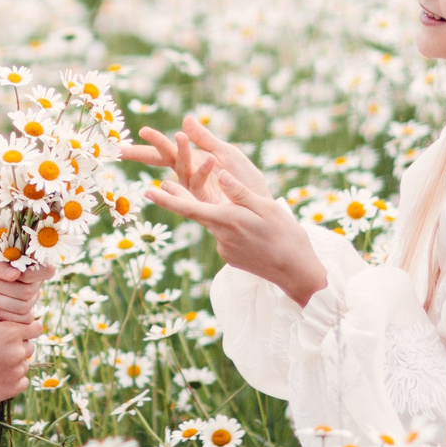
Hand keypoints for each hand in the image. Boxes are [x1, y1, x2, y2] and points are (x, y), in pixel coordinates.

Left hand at [0, 249, 54, 324]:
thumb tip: (16, 274)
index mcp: (27, 262)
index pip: (47, 270)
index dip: (30, 274)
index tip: (11, 273)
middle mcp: (31, 281)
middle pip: (31, 291)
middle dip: (6, 288)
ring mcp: (27, 298)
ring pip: (25, 307)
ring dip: (2, 301)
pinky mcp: (18, 314)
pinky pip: (23, 320)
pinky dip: (5, 315)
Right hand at [0, 314, 38, 405]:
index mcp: (10, 332)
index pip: (36, 328)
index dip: (29, 328)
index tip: (22, 332)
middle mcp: (18, 351)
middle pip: (30, 347)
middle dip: (19, 346)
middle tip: (0, 350)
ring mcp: (16, 371)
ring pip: (25, 364)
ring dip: (15, 364)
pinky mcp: (13, 388)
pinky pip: (23, 381)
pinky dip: (14, 379)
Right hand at [122, 119, 272, 201]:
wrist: (261, 202)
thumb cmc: (244, 178)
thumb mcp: (225, 152)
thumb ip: (205, 138)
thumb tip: (185, 119)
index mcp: (193, 162)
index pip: (168, 150)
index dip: (154, 142)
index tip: (140, 131)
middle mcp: (190, 175)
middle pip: (165, 161)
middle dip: (145, 154)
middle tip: (125, 149)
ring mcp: (198, 189)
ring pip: (183, 170)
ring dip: (182, 153)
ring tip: (180, 136)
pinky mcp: (209, 201)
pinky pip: (202, 186)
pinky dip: (202, 172)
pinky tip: (207, 160)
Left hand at [130, 124, 327, 306]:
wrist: (297, 272)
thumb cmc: (286, 236)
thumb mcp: (267, 208)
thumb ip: (241, 192)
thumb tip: (221, 174)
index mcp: (228, 220)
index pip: (190, 208)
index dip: (168, 200)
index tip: (149, 191)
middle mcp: (221, 236)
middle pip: (196, 213)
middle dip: (180, 197)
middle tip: (163, 182)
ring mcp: (224, 249)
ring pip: (216, 223)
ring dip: (224, 215)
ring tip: (255, 219)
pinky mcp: (230, 257)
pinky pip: (225, 236)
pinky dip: (233, 228)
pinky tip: (255, 233)